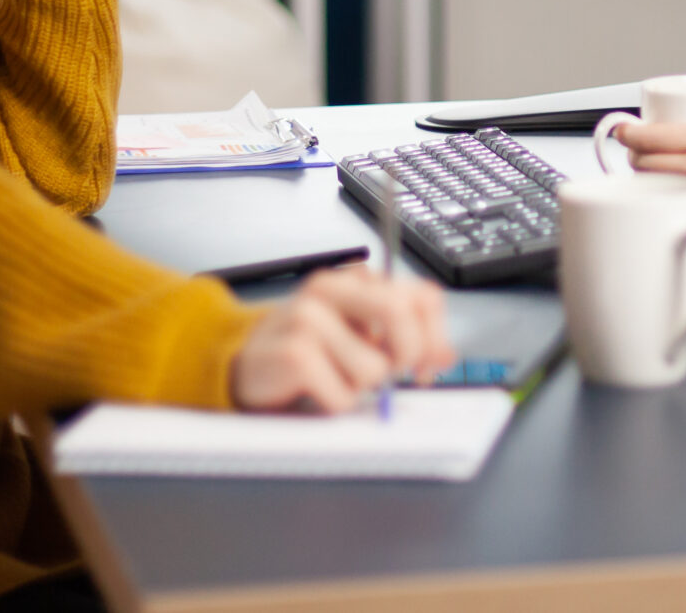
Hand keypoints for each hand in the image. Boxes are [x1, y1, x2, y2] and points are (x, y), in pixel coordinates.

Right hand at [229, 265, 454, 412]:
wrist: (242, 364)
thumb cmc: (306, 350)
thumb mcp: (358, 335)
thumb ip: (402, 337)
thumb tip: (443, 356)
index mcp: (355, 280)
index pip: (420, 295)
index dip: (435, 335)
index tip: (429, 364)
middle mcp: (331, 289)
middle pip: (399, 313)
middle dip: (406, 354)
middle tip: (390, 373)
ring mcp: (308, 318)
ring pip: (374, 368)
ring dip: (360, 388)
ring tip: (333, 377)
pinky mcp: (293, 352)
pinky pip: (343, 395)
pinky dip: (335, 404)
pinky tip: (313, 390)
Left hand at [615, 112, 685, 239]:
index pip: (649, 134)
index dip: (628, 134)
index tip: (623, 133)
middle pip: (643, 163)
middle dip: (636, 161)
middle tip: (641, 161)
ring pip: (653, 190)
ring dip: (647, 187)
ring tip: (654, 186)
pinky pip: (675, 214)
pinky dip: (669, 211)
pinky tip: (673, 211)